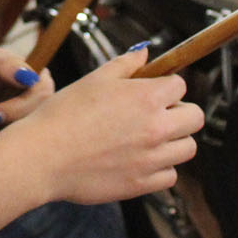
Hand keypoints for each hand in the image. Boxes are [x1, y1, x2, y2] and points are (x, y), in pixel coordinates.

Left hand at [0, 43, 53, 142]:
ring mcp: (12, 122)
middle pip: (39, 117)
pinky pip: (7, 152)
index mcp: (26, 79)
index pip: (46, 92)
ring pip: (26, 137)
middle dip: (17, 117)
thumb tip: (30, 77)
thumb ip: (6, 65)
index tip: (8, 98)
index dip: (32, 100)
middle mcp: (24, 101)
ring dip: (8, 134)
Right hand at [8, 47, 201, 204]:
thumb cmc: (63, 114)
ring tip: (150, 139)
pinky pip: (170, 176)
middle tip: (157, 115)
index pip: (180, 85)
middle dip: (180, 112)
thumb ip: (126, 64)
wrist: (42, 156)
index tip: (153, 91)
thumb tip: (146, 52)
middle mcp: (156, 127)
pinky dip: (161, 168)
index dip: (165, 86)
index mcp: (147, 97)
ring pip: (187, 149)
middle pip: (195, 118)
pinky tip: (141, 160)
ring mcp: (152, 159)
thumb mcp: (95, 79)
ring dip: (175, 141)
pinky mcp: (142, 185)